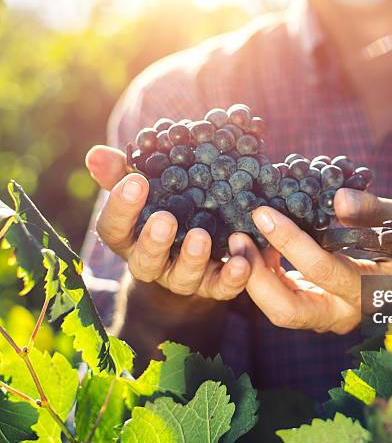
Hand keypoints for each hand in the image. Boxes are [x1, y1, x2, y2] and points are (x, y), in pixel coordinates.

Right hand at [85, 145, 249, 300]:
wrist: (193, 247)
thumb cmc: (161, 207)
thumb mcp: (143, 190)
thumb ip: (120, 173)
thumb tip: (96, 154)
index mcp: (129, 239)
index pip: (113, 228)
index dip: (121, 207)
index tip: (136, 181)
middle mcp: (151, 263)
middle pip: (145, 261)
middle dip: (155, 242)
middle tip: (166, 219)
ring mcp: (181, 277)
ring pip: (182, 277)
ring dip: (193, 258)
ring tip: (202, 236)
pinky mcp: (212, 286)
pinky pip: (221, 287)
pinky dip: (232, 276)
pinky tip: (242, 260)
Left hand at [229, 189, 391, 333]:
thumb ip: (372, 209)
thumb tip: (339, 200)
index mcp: (370, 291)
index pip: (323, 271)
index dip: (291, 241)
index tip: (264, 213)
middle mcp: (344, 314)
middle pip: (288, 310)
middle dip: (257, 275)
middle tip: (237, 238)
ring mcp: (325, 318)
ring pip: (278, 310)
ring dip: (253, 276)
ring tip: (241, 239)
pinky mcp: (311, 312)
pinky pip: (279, 300)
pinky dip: (262, 275)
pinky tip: (258, 246)